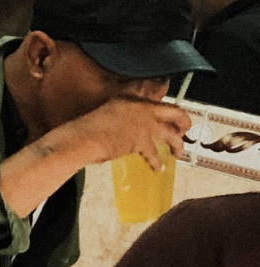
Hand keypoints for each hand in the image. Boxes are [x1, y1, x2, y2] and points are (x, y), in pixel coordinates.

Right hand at [63, 96, 190, 168]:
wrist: (80, 140)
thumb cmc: (85, 131)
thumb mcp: (105, 115)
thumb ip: (120, 118)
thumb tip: (128, 130)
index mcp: (130, 99)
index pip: (157, 98)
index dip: (168, 109)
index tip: (171, 115)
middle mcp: (141, 108)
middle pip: (175, 112)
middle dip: (184, 122)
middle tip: (185, 131)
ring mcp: (143, 124)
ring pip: (172, 134)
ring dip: (177, 145)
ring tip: (178, 153)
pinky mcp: (141, 141)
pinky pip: (155, 154)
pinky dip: (157, 163)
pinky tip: (157, 168)